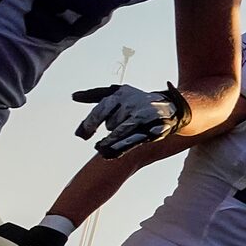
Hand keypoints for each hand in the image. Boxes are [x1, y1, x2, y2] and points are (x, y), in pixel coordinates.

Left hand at [72, 82, 188, 155]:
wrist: (171, 106)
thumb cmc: (138, 101)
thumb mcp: (118, 93)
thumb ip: (95, 95)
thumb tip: (74, 96)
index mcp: (121, 95)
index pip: (101, 110)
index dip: (89, 124)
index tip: (82, 136)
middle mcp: (132, 104)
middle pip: (111, 123)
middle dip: (110, 128)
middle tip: (110, 133)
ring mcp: (143, 117)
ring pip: (121, 132)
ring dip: (110, 142)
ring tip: (101, 149)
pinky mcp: (153, 130)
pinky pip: (133, 141)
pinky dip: (120, 148)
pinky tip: (109, 153)